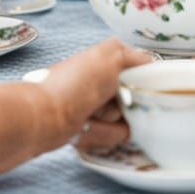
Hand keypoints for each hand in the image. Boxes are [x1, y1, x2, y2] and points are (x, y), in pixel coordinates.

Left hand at [33, 38, 153, 149]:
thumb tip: (153, 66)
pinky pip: (109, 136)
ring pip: (125, 122)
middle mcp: (105, 80)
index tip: (139, 92)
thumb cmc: (75, 85)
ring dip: (109, 123)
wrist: (41, 118)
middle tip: (105, 102)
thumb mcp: (113, 56)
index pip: (144, 73)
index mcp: (110, 58)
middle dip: (124, 107)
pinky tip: (81, 129)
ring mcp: (97, 105)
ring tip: (89, 117)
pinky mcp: (90, 127)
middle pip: (137, 100)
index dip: (145, 84)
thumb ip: (138, 58)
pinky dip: (98, 135)